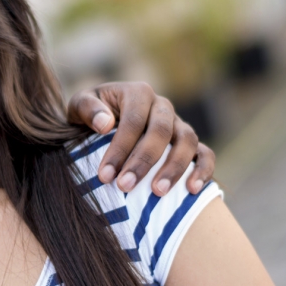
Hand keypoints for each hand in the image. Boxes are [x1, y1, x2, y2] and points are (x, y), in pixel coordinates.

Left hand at [68, 82, 214, 195]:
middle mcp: (162, 106)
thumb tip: (105, 124)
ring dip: (174, 168)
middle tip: (125, 186)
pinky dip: (203, 170)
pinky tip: (192, 190)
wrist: (104, 121)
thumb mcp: (79, 106)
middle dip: (143, 161)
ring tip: (157, 192)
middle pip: (161, 131)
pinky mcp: (191, 143)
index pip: (133, 120)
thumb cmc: (90, 116)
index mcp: (137, 93)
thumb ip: (87, 109)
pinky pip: (205, 154)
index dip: (120, 149)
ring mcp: (179, 124)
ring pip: (187, 141)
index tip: (105, 176)